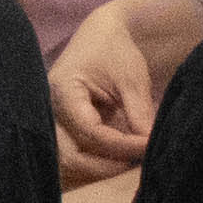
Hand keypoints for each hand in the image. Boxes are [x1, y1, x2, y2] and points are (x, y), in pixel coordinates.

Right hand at [50, 0, 199, 177]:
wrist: (103, 34)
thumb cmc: (115, 50)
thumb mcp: (131, 79)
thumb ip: (139, 114)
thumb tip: (150, 148)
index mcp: (63, 92)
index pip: (90, 132)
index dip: (122, 145)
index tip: (149, 147)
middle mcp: (51, 111)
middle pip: (69, 156)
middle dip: (104, 167)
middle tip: (136, 166)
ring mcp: (56, 122)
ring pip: (70, 160)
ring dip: (99, 168)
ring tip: (130, 165)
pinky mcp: (66, 128)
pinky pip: (76, 153)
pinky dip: (97, 161)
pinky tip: (122, 161)